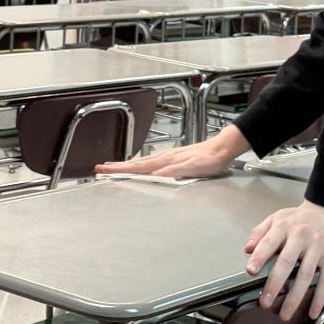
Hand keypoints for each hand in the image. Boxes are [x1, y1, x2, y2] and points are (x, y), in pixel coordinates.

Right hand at [95, 124, 248, 179]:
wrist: (223, 148)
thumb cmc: (210, 160)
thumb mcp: (194, 168)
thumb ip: (175, 171)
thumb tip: (157, 175)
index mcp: (167, 161)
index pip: (139, 167)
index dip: (121, 169)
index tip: (105, 170)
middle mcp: (165, 157)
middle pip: (137, 163)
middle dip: (118, 166)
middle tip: (101, 167)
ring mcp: (169, 156)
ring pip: (143, 161)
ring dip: (127, 164)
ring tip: (114, 166)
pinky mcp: (174, 157)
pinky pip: (151, 161)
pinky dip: (140, 164)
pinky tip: (141, 166)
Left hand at [244, 200, 323, 322]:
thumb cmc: (302, 218)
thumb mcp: (278, 217)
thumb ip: (260, 232)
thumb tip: (248, 249)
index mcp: (285, 226)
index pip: (269, 242)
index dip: (259, 256)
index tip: (251, 271)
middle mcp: (301, 236)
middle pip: (287, 262)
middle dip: (275, 283)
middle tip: (265, 301)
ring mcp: (318, 247)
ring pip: (306, 275)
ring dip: (295, 297)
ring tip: (285, 313)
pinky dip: (319, 297)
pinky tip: (312, 311)